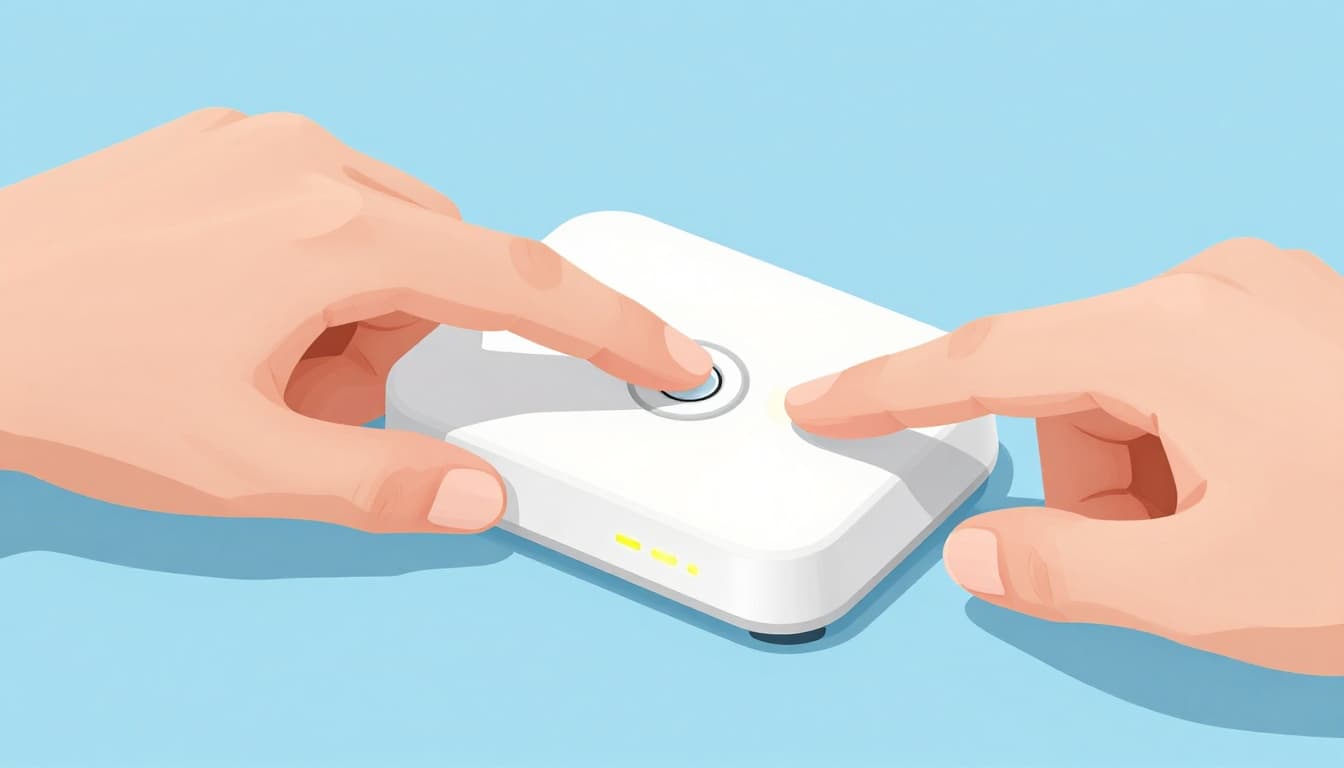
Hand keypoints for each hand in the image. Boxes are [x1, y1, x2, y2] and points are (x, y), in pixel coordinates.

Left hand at [0, 107, 711, 533]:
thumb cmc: (68, 379)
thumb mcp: (241, 468)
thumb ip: (383, 484)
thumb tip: (480, 495)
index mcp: (333, 234)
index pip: (520, 282)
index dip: (609, 327)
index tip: (669, 352)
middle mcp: (308, 162)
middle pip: (437, 267)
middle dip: (400, 349)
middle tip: (303, 401)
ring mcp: (258, 141)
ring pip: (378, 238)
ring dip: (347, 315)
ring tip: (244, 358)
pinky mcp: (219, 142)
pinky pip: (318, 206)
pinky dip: (305, 270)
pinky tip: (225, 310)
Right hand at [786, 238, 1343, 675]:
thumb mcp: (1213, 587)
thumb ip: (1064, 572)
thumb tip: (982, 554)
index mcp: (1171, 334)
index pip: (984, 362)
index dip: (891, 390)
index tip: (823, 401)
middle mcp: (1210, 290)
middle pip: (1069, 394)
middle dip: (1090, 489)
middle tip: (1168, 562)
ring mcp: (1262, 297)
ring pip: (1131, 396)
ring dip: (1148, 481)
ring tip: (1240, 535)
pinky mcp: (1297, 319)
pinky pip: (1189, 384)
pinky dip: (1193, 455)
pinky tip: (1269, 499)